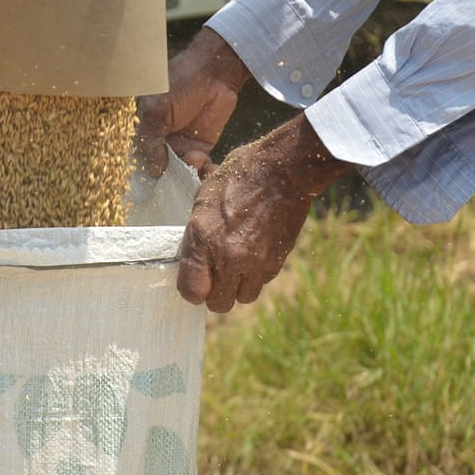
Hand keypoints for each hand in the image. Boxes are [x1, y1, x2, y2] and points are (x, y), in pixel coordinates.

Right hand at [136, 27, 249, 178]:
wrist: (214, 73)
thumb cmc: (178, 84)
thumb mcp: (156, 109)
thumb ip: (150, 140)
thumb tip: (153, 172)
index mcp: (138, 131)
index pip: (132, 157)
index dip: (137, 173)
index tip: (144, 185)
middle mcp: (155, 143)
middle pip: (154, 171)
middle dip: (165, 180)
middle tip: (174, 180)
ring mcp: (176, 148)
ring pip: (177, 174)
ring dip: (187, 175)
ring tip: (196, 161)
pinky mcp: (198, 150)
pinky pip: (199, 169)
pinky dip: (205, 174)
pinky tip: (210, 170)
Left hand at [177, 114, 349, 311]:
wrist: (283, 171)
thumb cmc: (240, 177)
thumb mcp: (204, 198)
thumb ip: (197, 234)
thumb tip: (193, 256)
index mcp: (203, 238)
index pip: (191, 291)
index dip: (192, 290)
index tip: (195, 281)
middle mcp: (228, 256)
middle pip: (219, 304)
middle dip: (216, 293)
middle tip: (216, 276)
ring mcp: (255, 262)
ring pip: (243, 297)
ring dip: (239, 286)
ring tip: (237, 265)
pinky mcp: (277, 261)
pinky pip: (262, 281)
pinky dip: (257, 274)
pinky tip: (256, 251)